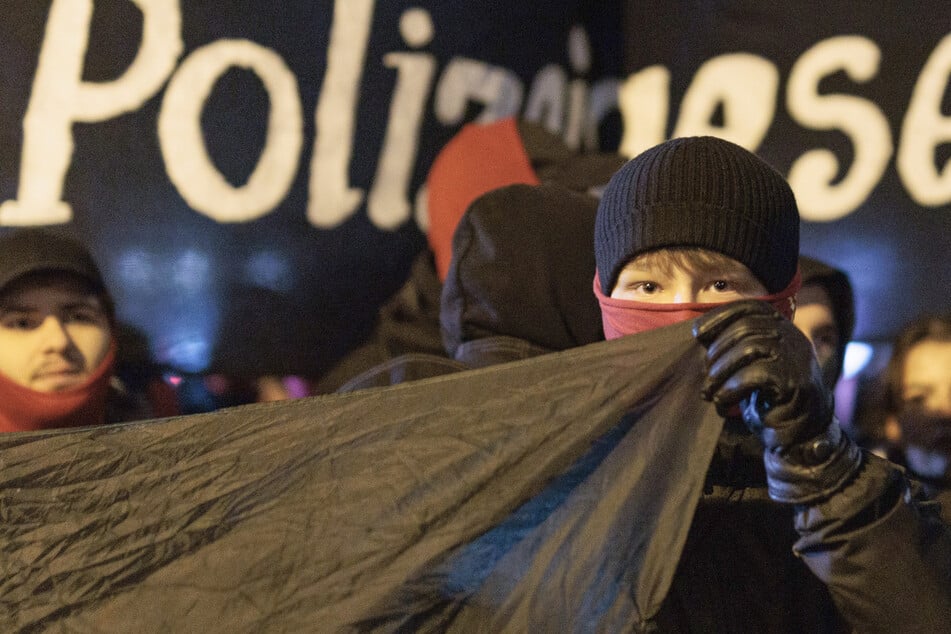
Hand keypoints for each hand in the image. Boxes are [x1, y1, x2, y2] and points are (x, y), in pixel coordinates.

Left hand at [692, 300, 832, 451]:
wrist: (799, 437)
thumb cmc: (767, 400)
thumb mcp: (751, 367)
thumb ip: (735, 346)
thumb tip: (699, 332)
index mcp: (783, 329)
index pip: (752, 307)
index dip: (721, 315)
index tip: (697, 332)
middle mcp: (794, 339)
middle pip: (746, 327)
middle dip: (717, 351)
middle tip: (704, 375)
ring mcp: (798, 360)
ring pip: (749, 349)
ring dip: (720, 371)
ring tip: (709, 391)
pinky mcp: (795, 383)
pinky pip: (756, 375)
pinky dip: (731, 388)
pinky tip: (723, 401)